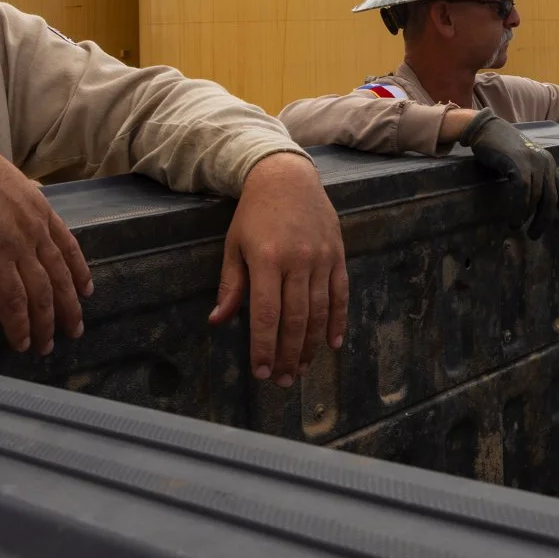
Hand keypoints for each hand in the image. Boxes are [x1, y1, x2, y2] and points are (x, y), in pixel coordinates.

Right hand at [0, 120, 91, 354]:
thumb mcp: (1, 179)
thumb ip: (14, 199)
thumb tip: (13, 205)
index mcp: (39, 207)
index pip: (68, 246)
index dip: (79, 272)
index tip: (86, 291)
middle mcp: (35, 228)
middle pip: (59, 276)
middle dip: (69, 307)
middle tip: (74, 331)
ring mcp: (17, 244)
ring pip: (41, 294)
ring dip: (45, 324)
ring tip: (46, 346)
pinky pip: (13, 301)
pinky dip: (19, 325)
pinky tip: (21, 341)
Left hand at [211, 151, 348, 386]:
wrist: (286, 176)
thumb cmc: (254, 213)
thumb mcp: (234, 245)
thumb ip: (231, 286)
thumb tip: (218, 321)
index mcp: (266, 259)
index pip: (267, 314)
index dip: (265, 347)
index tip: (261, 372)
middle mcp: (297, 261)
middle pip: (295, 319)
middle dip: (288, 355)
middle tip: (283, 381)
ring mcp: (321, 258)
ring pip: (319, 311)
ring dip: (311, 345)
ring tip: (302, 369)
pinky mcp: (337, 255)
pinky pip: (340, 294)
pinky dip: (338, 321)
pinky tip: (332, 344)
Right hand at [458, 109, 558, 240]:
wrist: (486, 128)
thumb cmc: (502, 148)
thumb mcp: (523, 163)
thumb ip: (532, 178)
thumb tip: (534, 205)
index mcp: (549, 164)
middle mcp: (545, 163)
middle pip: (550, 198)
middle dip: (544, 220)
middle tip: (534, 235)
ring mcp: (532, 162)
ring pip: (536, 197)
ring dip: (527, 215)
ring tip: (516, 226)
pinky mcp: (518, 163)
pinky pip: (522, 191)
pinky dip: (519, 207)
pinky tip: (513, 218)